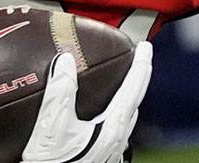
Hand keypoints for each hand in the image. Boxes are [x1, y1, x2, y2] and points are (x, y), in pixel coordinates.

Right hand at [21, 42, 152, 162]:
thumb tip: (65, 60)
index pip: (134, 88)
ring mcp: (112, 153)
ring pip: (127, 120)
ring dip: (129, 99)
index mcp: (113, 126)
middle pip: (135, 102)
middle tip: (139, 61)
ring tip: (124, 86)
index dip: (141, 64)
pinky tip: (103, 120)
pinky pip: (116, 133)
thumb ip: (60, 92)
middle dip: (139, 79)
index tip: (146, 47)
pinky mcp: (103, 161)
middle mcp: (118, 140)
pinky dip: (116, 117)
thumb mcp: (52, 127)